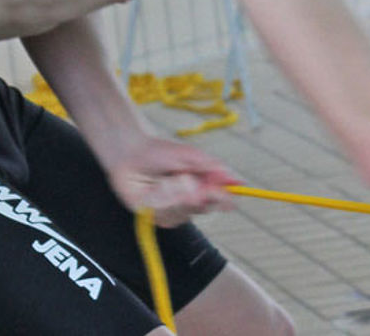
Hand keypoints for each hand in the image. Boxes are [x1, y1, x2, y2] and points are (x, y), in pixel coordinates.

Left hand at [108, 137, 240, 226]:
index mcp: (201, 187)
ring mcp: (172, 211)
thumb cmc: (160, 152)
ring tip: (165, 179)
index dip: (221, 198)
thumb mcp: (192, 156)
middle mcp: (189, 202)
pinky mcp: (154, 216)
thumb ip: (214, 169)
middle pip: (202, 208)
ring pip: (182, 212)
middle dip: (193, 193)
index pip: (219, 200)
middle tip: (184, 178)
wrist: (130, 152)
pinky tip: (153, 188)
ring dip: (173, 193)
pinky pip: (164, 214)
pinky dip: (160, 199)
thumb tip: (239, 181)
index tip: (219, 191)